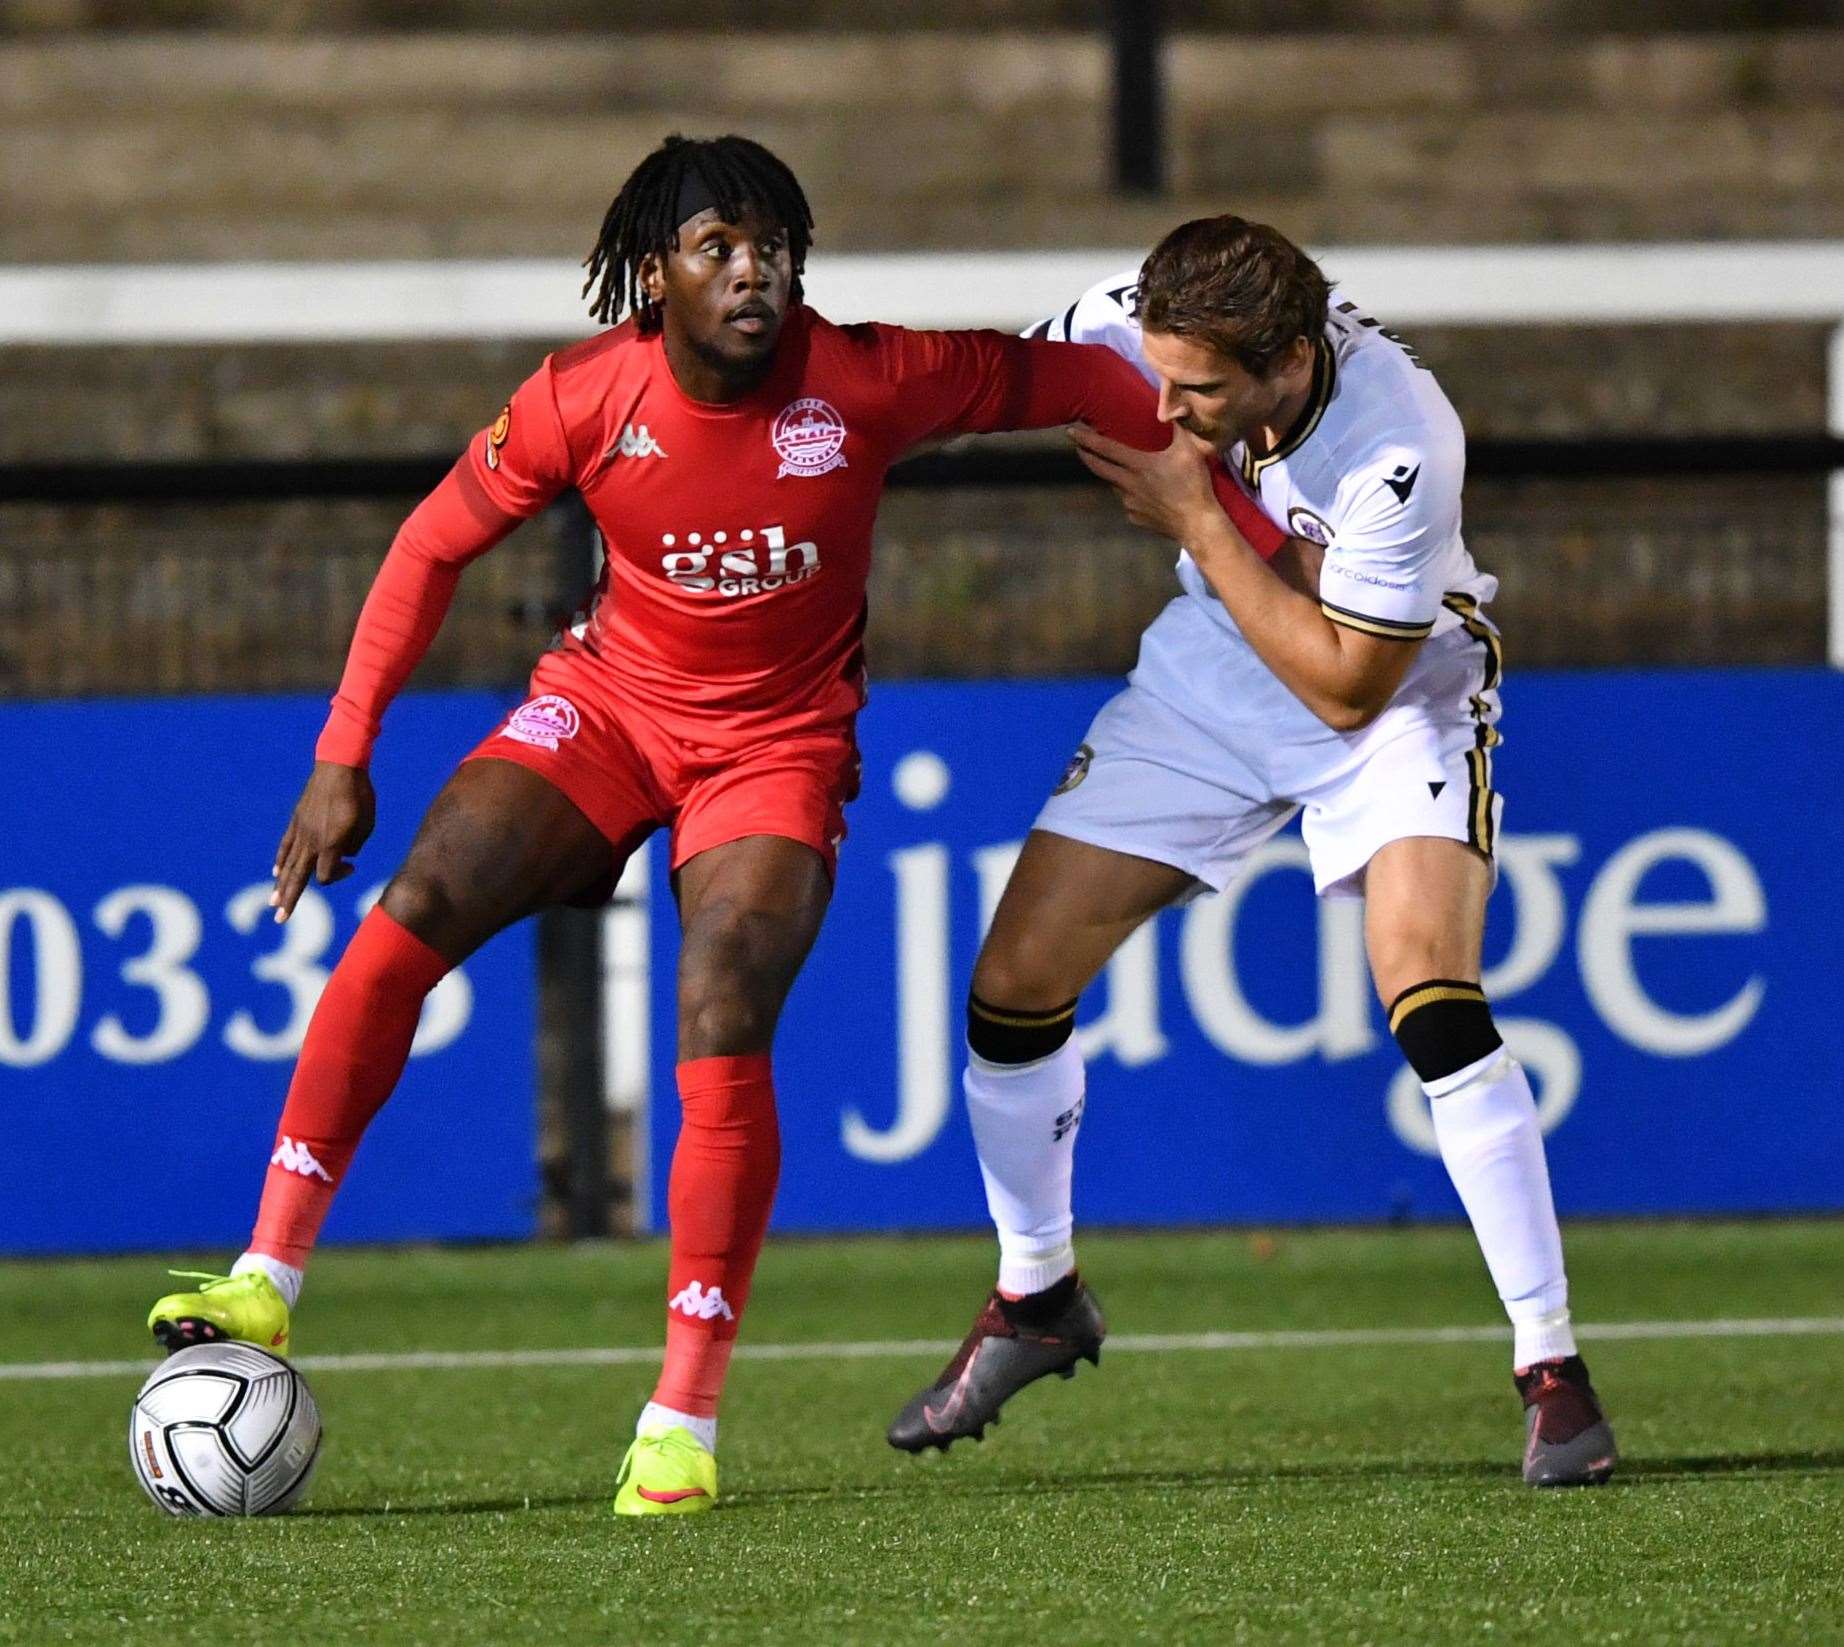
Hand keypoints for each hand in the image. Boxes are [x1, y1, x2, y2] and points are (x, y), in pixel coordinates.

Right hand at [270, 761, 375, 923]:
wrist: (340, 764)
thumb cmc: (360, 794)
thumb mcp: (367, 822)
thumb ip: (356, 844)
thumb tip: (344, 854)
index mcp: (331, 843)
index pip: (327, 876)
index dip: (339, 877)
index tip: (352, 867)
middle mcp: (312, 840)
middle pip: (298, 877)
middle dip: (290, 899)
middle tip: (280, 919)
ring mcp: (301, 829)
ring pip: (288, 863)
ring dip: (281, 884)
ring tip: (273, 902)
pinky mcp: (297, 819)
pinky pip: (286, 844)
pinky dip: (281, 859)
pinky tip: (276, 871)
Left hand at [1069, 422, 1219, 544]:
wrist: (1197, 524)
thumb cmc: (1194, 485)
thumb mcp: (1190, 450)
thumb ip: (1179, 426)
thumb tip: (1177, 405)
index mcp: (1138, 466)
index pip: (1106, 449)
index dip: (1087, 439)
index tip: (1071, 431)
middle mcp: (1128, 485)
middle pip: (1100, 469)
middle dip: (1086, 456)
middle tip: (1078, 447)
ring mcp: (1130, 504)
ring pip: (1115, 486)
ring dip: (1113, 476)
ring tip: (1119, 468)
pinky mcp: (1135, 518)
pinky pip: (1128, 502)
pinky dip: (1130, 495)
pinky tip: (1142, 493)